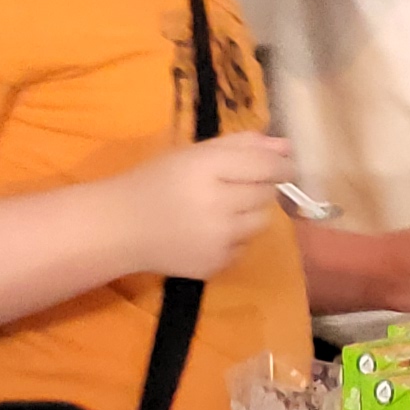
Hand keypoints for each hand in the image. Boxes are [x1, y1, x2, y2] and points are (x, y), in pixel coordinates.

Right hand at [113, 133, 295, 278]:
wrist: (121, 227)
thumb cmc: (157, 182)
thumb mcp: (195, 154)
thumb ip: (243, 145)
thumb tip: (288, 147)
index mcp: (207, 168)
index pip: (265, 167)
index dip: (282, 166)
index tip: (283, 166)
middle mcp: (216, 204)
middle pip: (267, 195)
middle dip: (259, 188)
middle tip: (235, 186)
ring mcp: (217, 239)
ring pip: (261, 222)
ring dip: (250, 213)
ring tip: (222, 208)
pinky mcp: (215, 264)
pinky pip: (244, 247)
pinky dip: (234, 237)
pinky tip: (208, 231)